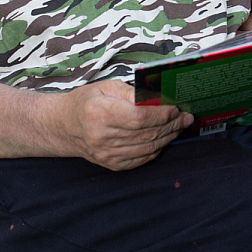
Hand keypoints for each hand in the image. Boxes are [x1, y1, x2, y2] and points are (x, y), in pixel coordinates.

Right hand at [65, 80, 193, 169]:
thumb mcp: (106, 86)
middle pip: (147, 133)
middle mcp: (102, 137)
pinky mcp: (112, 164)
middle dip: (171, 124)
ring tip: (180, 126)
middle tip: (186, 116)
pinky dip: (157, 148)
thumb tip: (159, 97)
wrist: (66, 126)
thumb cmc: (87, 102)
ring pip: (148, 147)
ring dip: (169, 136)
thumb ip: (133, 92)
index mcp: (99, 113)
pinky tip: (165, 138)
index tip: (175, 107)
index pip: (139, 117)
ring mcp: (107, 154)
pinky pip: (142, 158)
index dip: (161, 114)